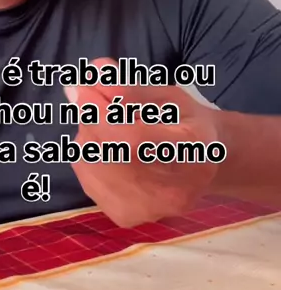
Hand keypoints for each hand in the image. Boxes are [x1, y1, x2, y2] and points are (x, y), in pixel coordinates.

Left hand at [66, 58, 221, 227]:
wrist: (204, 164)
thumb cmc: (186, 123)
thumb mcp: (167, 96)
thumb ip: (131, 87)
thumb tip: (94, 72)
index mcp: (193, 150)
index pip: (133, 138)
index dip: (101, 112)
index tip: (86, 88)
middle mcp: (174, 191)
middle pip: (109, 152)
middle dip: (91, 118)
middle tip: (93, 98)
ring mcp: (148, 210)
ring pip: (92, 163)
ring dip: (88, 135)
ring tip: (108, 125)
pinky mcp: (125, 217)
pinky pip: (87, 177)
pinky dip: (88, 155)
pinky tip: (106, 147)